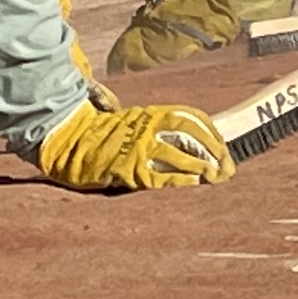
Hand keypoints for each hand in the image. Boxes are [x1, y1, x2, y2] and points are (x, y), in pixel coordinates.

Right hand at [30, 96, 232, 192]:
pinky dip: (180, 180)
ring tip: (218, 177)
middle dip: (214, 150)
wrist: (68, 138)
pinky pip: (160, 175)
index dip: (211, 132)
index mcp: (150, 114)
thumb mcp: (131, 122)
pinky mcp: (128, 168)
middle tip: (229, 166)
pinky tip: (194, 184)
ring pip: (180, 155)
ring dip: (203, 167)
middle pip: (192, 135)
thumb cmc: (100, 133)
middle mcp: (147, 127)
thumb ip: (154, 127)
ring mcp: (138, 147)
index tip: (225, 146)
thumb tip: (184, 140)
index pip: (190, 118)